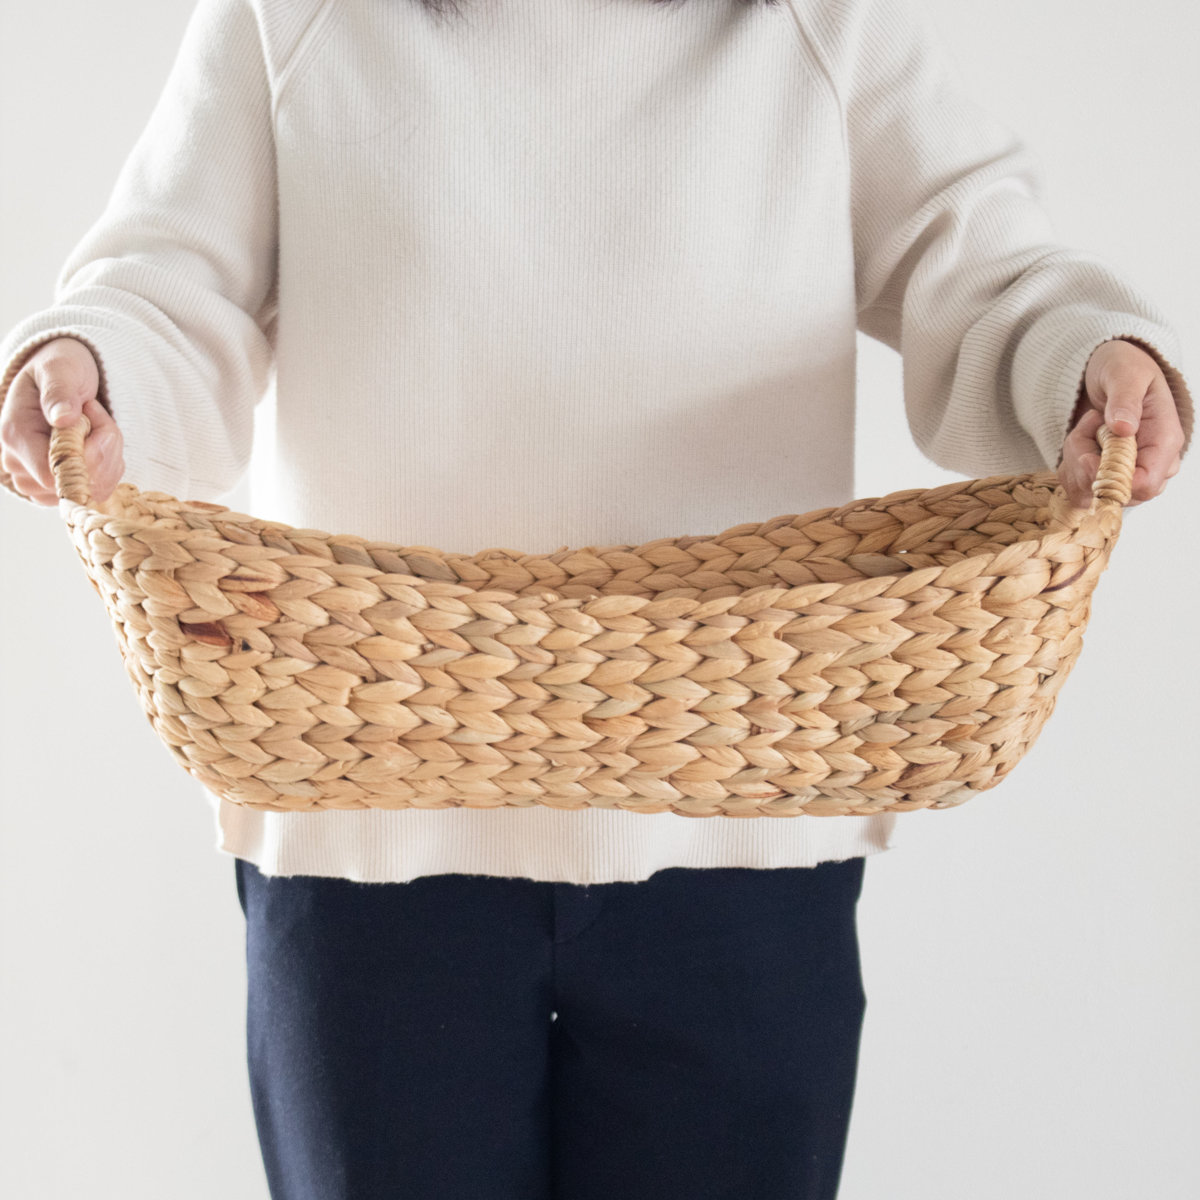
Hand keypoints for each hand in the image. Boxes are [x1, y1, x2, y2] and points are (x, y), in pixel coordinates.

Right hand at [0, 336, 123, 505]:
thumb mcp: (60, 369)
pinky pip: (95, 491)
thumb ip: (59, 392)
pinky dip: (109, 468)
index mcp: (15, 435)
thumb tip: (63, 417)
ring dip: (109, 459)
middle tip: (98, 415)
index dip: (87, 454)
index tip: (93, 415)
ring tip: (98, 426)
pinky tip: (101, 443)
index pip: (52, 472)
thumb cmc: (60, 371)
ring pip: (90, 490)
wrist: (62, 379)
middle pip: (74, 484)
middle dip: (103, 451)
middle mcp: (20, 464)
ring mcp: (37, 480)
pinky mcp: (57, 487)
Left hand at [1058, 339, 1183, 509]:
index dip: (1113, 479)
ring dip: (1075, 462)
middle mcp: (1149, 464)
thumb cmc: (1124, 369)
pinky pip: (1078, 490)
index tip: (1089, 456)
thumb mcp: (1125, 374)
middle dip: (1086, 465)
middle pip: (1115, 493)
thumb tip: (1123, 427)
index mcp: (1164, 441)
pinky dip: (1069, 467)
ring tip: (1085, 427)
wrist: (1108, 372)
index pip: (1146, 485)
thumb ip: (1125, 399)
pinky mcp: (1104, 476)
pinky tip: (1078, 441)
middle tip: (1085, 427)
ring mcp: (1127, 473)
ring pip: (1091, 493)